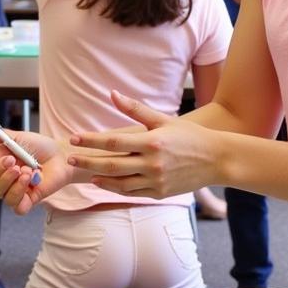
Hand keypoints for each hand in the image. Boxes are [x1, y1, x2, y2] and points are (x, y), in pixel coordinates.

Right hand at [0, 112, 75, 214]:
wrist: (61, 158)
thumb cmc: (39, 146)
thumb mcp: (19, 137)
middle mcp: (1, 176)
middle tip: (14, 161)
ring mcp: (12, 190)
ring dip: (12, 182)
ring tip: (28, 171)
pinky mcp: (25, 201)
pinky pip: (15, 205)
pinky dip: (21, 193)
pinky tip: (32, 183)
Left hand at [65, 90, 217, 198]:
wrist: (217, 159)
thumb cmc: (189, 135)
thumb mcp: (163, 119)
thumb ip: (135, 109)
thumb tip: (112, 94)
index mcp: (152, 142)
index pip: (113, 141)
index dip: (91, 140)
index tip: (74, 138)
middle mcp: (152, 164)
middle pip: (111, 164)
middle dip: (88, 161)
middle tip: (71, 158)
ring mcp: (156, 181)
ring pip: (119, 182)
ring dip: (99, 177)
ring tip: (85, 171)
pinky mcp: (160, 193)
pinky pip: (131, 193)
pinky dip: (114, 188)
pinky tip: (103, 182)